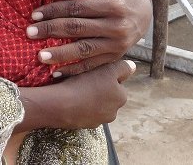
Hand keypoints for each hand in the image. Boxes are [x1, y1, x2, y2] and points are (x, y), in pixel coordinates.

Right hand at [17, 60, 135, 130]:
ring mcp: (98, 121)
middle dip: (98, 88)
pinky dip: (80, 106)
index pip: (117, 83)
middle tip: (84, 79)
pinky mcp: (85, 126)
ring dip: (89, 98)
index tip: (94, 73)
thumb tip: (132, 66)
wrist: (60, 105)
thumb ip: (122, 68)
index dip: (105, 76)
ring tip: (76, 88)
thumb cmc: (84, 84)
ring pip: (96, 104)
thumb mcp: (107, 69)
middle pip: (107, 95)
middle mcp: (113, 112)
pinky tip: (71, 99)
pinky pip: (84, 112)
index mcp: (121, 97)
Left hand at [26, 0, 150, 76]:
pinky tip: (56, 73)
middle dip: (51, 31)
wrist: (147, 15)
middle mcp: (116, 27)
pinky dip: (74, 71)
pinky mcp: (115, 57)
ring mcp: (116, 45)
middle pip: (77, 29)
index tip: (34, 14)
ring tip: (39, 57)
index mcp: (113, 6)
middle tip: (29, 33)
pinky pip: (92, 65)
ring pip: (83, 50)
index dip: (55, 11)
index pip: (77, 9)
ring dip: (60, 55)